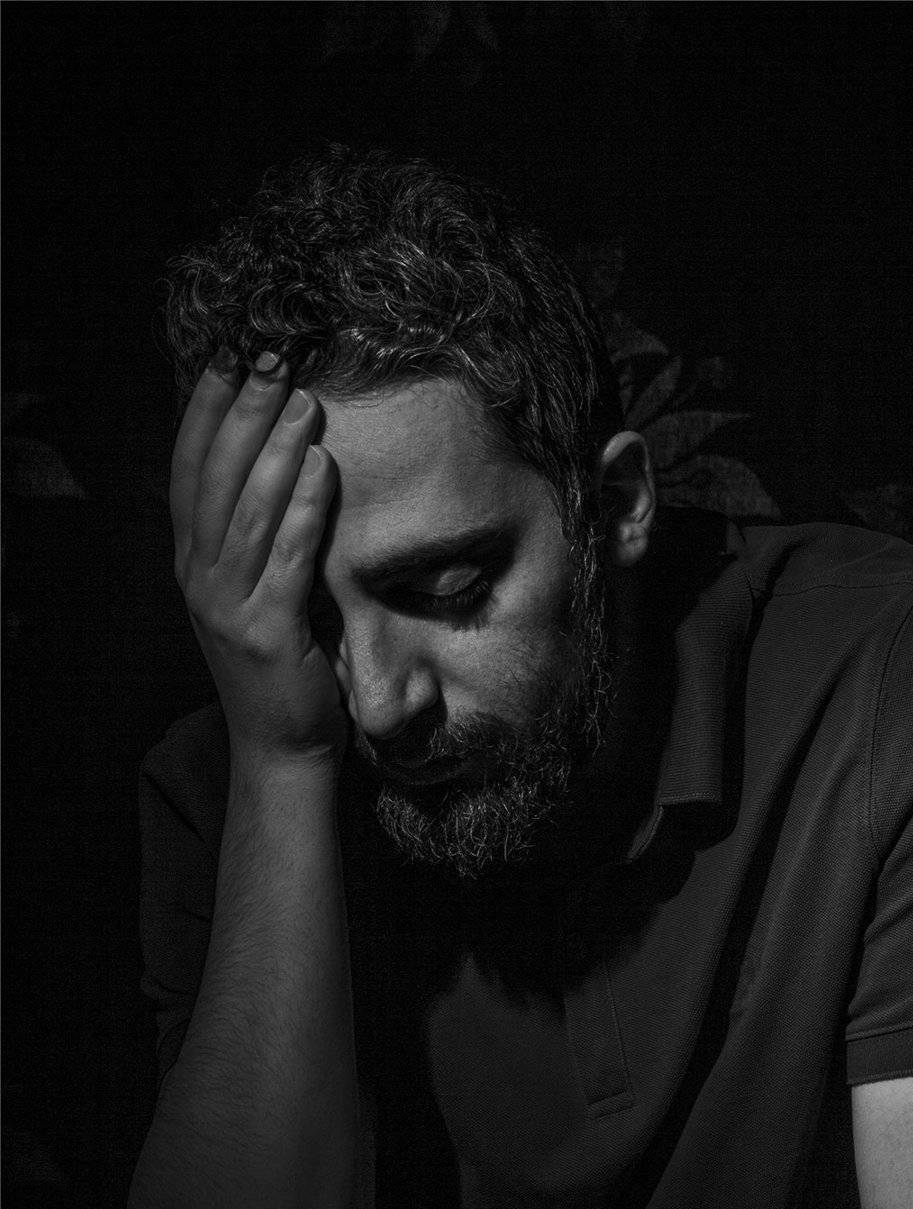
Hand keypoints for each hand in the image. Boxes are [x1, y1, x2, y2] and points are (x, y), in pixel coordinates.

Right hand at [171, 350, 345, 764]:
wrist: (280, 746)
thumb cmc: (277, 663)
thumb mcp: (249, 592)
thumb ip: (251, 536)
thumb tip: (279, 459)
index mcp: (191, 563)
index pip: (188, 472)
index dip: (204, 412)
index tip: (227, 358)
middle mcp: (199, 579)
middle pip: (216, 480)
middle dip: (243, 413)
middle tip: (272, 359)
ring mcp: (228, 607)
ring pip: (248, 512)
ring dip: (276, 450)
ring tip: (304, 401)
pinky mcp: (268, 632)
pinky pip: (287, 558)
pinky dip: (305, 509)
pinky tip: (323, 467)